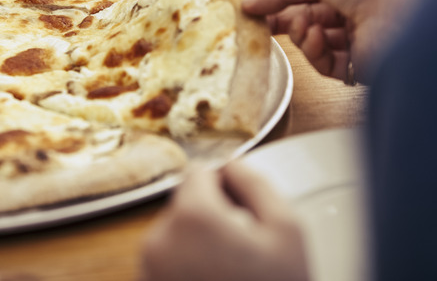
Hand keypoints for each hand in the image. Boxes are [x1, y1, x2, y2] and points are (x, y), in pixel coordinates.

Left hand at [140, 162, 308, 280]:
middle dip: (211, 217)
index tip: (242, 209)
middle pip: (184, 205)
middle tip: (243, 249)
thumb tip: (234, 167)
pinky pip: (168, 264)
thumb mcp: (287, 230)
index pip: (198, 172)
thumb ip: (256, 183)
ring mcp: (149, 271)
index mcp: (192, 218)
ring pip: (175, 235)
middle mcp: (159, 242)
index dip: (224, 185)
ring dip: (199, 245)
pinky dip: (189, 268)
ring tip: (231, 273)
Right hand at [243, 0, 419, 82]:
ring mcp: (355, 40)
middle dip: (281, 19)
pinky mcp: (356, 67)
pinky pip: (323, 62)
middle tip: (258, 22)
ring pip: (311, 41)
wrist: (400, 13)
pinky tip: (315, 37)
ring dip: (299, 32)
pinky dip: (313, 50)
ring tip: (300, 24)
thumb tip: (251, 2)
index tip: (253, 4)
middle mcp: (354, 9)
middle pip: (305, 18)